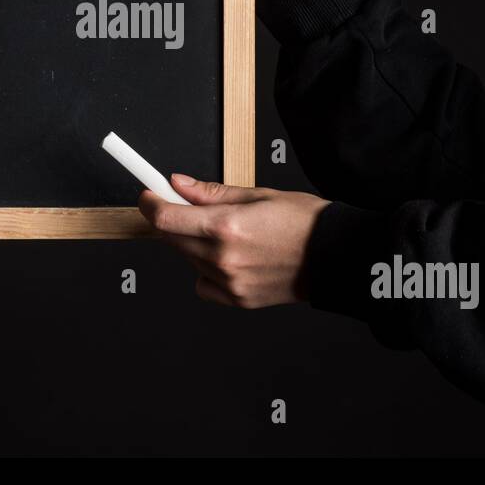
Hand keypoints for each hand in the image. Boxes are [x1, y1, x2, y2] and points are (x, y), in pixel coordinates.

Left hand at [139, 173, 330, 307]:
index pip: (165, 218)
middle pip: (171, 239)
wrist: (336, 256)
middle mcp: (223, 258)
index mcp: (226, 226)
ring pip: (188, 260)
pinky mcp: (238, 300)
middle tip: (191, 209)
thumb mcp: (257, 194)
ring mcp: (229, 283)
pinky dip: (207, 271)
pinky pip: (203, 284)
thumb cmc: (303, 221)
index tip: (149, 195)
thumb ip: (211, 192)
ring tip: (228, 234)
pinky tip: (231, 259)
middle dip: (174, 220)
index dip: (150, 204)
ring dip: (194, 244)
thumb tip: (177, 184)